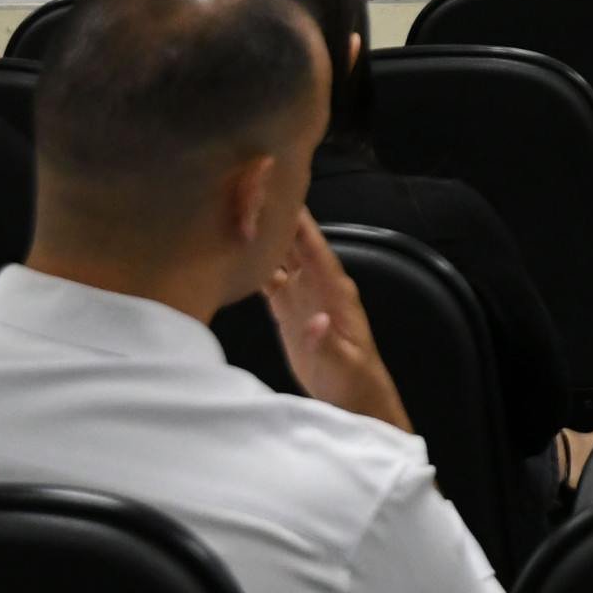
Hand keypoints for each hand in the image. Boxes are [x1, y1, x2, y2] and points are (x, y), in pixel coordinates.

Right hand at [263, 211, 412, 432]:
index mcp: (335, 292)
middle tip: (255, 193)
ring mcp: (303, 297)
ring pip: (283, 260)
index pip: (316, 251)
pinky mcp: (289, 312)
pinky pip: (271, 282)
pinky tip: (238, 254)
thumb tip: (316, 321)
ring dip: (267, 240)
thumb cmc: (354, 380)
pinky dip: (256, 267)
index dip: (302, 226)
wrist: (352, 399)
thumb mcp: (343, 365)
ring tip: (241, 214)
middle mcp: (318, 287)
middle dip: (280, 221)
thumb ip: (329, 344)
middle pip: (297, 247)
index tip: (284, 197)